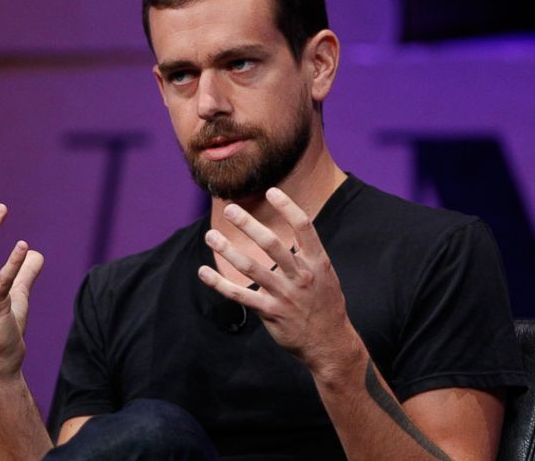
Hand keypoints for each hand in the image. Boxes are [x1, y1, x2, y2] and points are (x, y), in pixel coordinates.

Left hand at [198, 187, 361, 378]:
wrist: (330, 342)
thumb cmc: (325, 304)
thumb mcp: (325, 274)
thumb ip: (307, 253)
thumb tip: (290, 229)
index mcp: (317, 261)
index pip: (303, 227)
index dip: (287, 207)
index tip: (271, 191)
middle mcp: (300, 275)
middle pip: (272, 244)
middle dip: (249, 224)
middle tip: (230, 208)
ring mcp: (284, 294)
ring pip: (251, 268)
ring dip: (228, 250)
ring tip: (211, 236)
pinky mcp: (270, 312)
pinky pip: (240, 295)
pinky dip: (219, 284)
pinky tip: (204, 272)